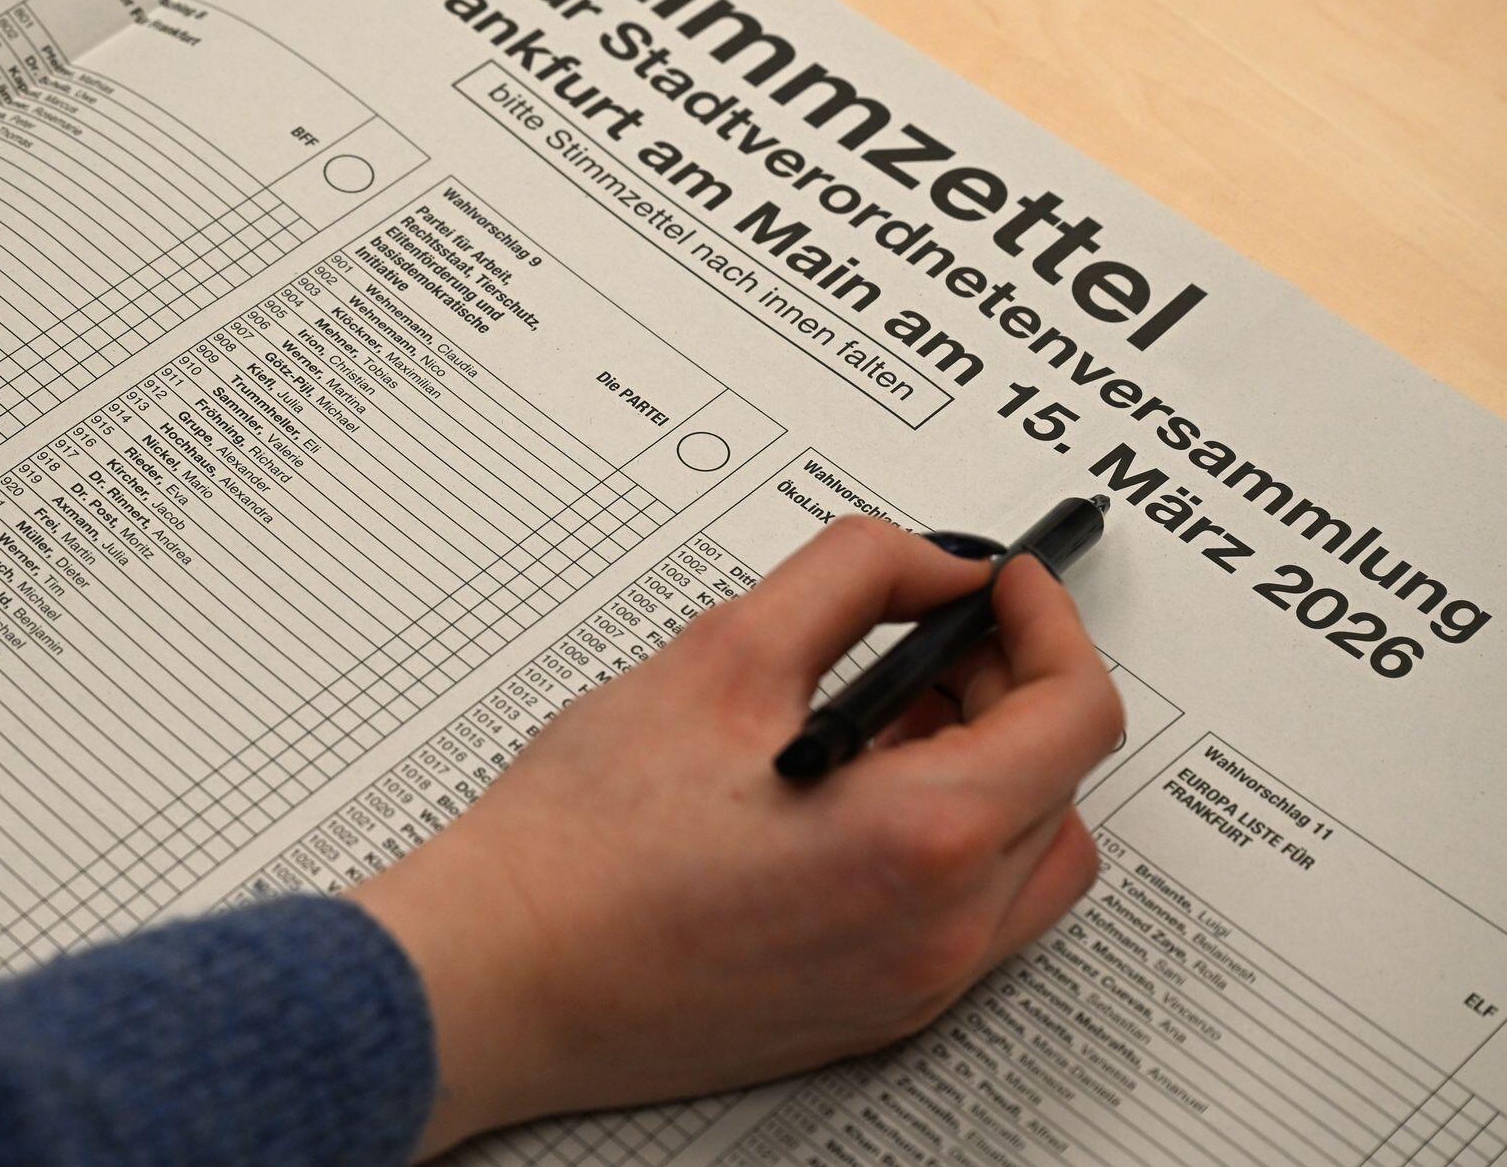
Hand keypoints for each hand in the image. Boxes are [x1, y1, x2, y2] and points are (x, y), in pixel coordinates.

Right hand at [351, 517, 1122, 1156]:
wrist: (505, 971)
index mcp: (925, 839)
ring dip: (989, 773)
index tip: (1006, 588)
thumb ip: (854, 577)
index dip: (1050, 624)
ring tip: (886, 719)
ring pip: (1025, 863)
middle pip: (1062, 789)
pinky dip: (946, 841)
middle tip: (936, 641)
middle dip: (1016, 693)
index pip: (1075, 715)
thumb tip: (936, 565)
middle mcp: (942, 932)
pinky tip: (848, 794)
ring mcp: (911, 986)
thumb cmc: (585, 843)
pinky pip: (964, 917)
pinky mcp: (872, 1014)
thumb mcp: (724, 655)